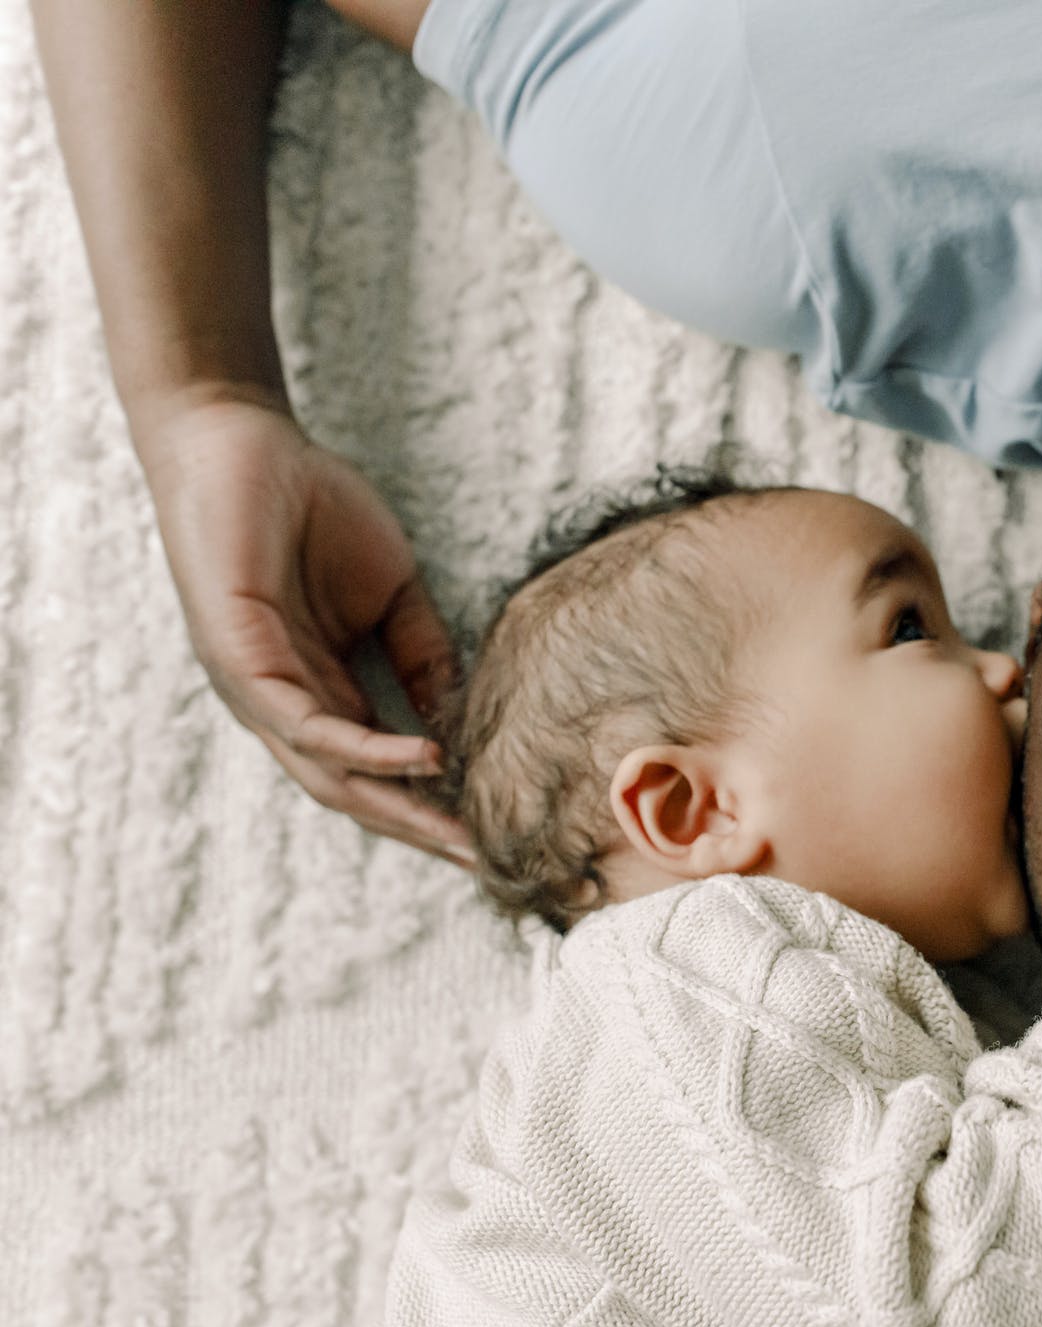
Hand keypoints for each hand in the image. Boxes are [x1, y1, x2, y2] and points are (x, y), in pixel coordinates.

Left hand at [137, 394, 470, 862]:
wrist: (241, 438)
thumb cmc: (309, 504)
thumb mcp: (391, 592)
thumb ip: (422, 654)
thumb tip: (458, 718)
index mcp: (314, 688)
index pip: (372, 768)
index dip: (428, 804)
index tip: (489, 830)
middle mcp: (279, 701)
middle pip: (350, 790)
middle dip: (417, 829)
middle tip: (479, 860)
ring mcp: (254, 685)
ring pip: (326, 773)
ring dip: (395, 806)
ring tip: (457, 830)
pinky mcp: (238, 656)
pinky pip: (305, 724)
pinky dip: (363, 749)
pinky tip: (418, 759)